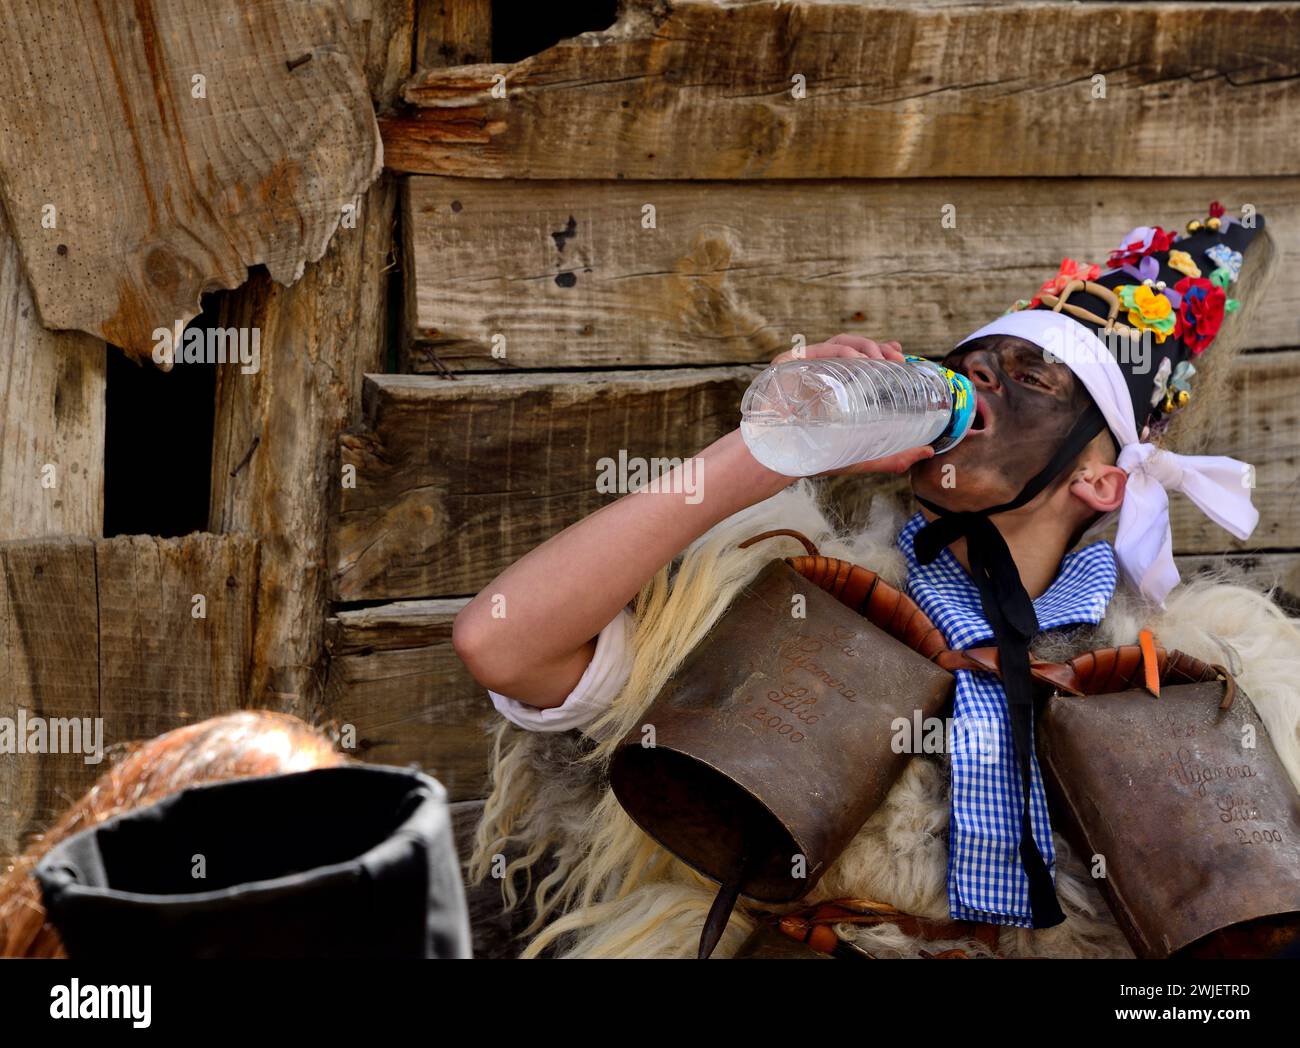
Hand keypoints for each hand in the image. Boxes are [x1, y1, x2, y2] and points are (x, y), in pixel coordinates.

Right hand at [767, 334, 935, 477]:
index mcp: (836, 383)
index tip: (902, 357)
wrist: (779, 460)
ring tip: (882, 362)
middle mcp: (821, 370)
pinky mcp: (789, 363)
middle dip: (881, 349)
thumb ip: (894, 456)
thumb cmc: (815, 456)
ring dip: (866, 346)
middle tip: (899, 362)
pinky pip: (820, 348)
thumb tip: (930, 453)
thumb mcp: (862, 455)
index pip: (863, 357)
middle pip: (855, 346)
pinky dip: (843, 351)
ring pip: (841, 342)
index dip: (885, 351)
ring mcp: (805, 365)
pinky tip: (860, 360)